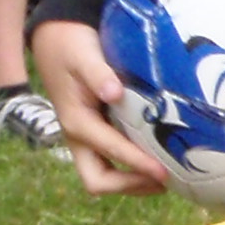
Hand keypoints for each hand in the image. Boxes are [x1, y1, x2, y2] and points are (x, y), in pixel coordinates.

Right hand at [32, 19, 167, 195]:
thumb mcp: (84, 55)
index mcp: (76, 121)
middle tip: (166, 180)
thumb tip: (114, 93)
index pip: (109, 151)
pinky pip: (111, 162)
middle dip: (131, 186)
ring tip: (168, 177)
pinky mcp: (95, 133)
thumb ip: (98, 74)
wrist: (55, 38)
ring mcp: (86, 138)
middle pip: (98, 181)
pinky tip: (159, 159)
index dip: (137, 164)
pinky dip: (133, 168)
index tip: (164, 172)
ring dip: (134, 182)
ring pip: (105, 176)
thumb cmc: (72, 46)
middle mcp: (78, 137)